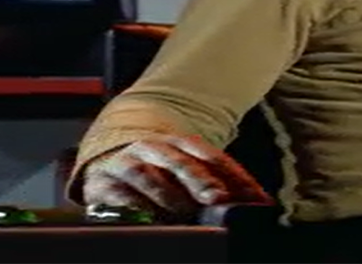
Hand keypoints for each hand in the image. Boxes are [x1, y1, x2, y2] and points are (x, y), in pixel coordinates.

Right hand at [82, 135, 273, 215]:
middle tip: (216, 198)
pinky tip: (146, 218)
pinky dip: (131, 205)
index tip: (252, 195)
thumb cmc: (160, 172)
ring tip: (181, 212)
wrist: (110, 159)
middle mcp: (154, 148)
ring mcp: (127, 163)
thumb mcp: (188, 171)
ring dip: (166, 194)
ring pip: (146, 174)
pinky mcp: (102, 182)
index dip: (234, 175)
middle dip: (200, 179)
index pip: (213, 156)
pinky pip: (116, 193)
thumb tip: (259, 202)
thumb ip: (220, 183)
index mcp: (182, 143)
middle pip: (180, 161)